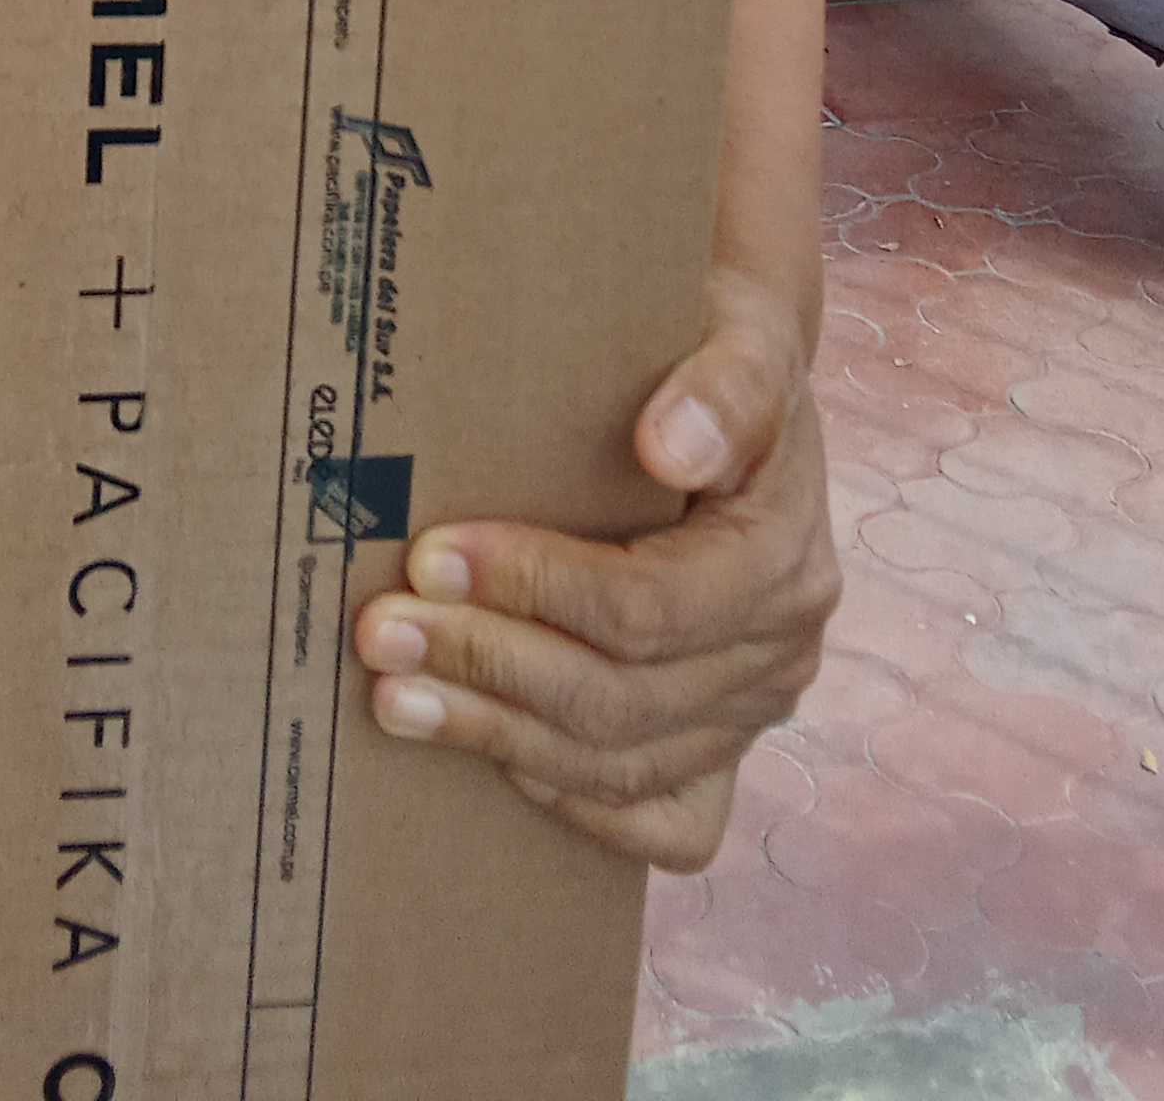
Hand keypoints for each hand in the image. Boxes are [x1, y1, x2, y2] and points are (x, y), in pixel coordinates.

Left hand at [351, 264, 839, 871]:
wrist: (732, 385)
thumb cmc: (716, 354)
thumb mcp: (737, 339)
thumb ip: (723, 387)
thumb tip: (671, 445)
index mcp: (784, 558)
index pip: (647, 607)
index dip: (534, 591)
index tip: (432, 558)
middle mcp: (780, 650)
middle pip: (619, 697)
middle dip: (487, 663)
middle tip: (380, 629)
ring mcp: (753, 712)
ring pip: (621, 764)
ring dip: (496, 732)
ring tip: (394, 695)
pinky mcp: (723, 749)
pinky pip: (662, 823)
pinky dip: (573, 803)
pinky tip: (492, 760)